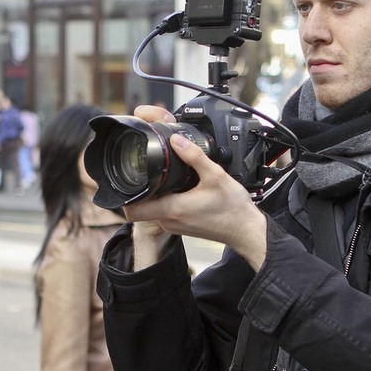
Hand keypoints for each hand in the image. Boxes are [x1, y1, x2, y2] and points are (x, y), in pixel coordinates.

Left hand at [123, 106, 267, 270]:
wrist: (245, 230)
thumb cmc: (233, 209)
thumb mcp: (215, 176)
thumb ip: (194, 156)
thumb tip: (176, 140)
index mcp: (173, 209)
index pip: (133, 210)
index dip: (125, 196)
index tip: (128, 179)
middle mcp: (169, 220)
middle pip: (142, 205)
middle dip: (143, 188)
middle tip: (151, 171)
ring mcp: (175, 225)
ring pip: (154, 208)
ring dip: (157, 194)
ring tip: (169, 178)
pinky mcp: (182, 226)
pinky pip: (166, 212)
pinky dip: (168, 200)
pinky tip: (181, 189)